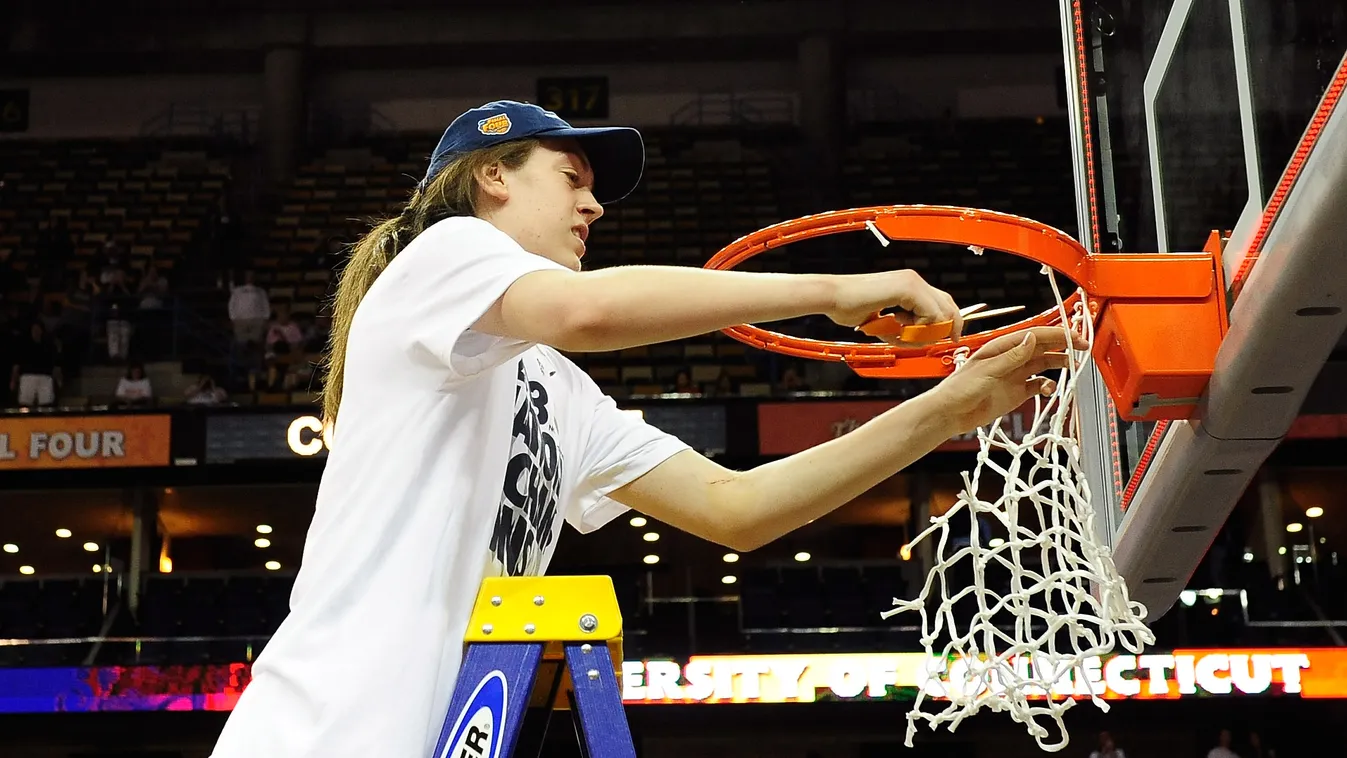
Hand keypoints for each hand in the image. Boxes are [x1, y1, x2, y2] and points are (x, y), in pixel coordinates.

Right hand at [825, 270, 961, 342]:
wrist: (833, 297)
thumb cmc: (849, 307)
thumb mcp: (884, 322)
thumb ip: (902, 327)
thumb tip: (918, 340)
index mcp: (908, 284)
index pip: (940, 303)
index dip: (945, 323)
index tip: (940, 339)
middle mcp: (913, 280)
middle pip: (948, 305)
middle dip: (944, 328)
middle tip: (930, 342)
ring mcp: (912, 282)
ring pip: (940, 313)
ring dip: (925, 333)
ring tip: (901, 336)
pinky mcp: (907, 289)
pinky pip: (930, 315)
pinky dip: (918, 330)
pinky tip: (897, 331)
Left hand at [929, 326, 1088, 432]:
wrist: (949, 414)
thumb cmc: (959, 389)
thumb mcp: (987, 371)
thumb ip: (1012, 357)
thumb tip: (1032, 339)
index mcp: (1002, 348)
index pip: (1034, 336)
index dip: (1056, 334)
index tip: (1074, 337)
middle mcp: (1010, 359)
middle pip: (1042, 348)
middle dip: (1063, 346)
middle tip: (1083, 349)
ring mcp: (1014, 375)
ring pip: (1043, 365)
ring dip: (1058, 365)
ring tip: (1071, 368)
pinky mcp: (1015, 392)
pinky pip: (1037, 385)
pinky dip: (1046, 386)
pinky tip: (1048, 390)